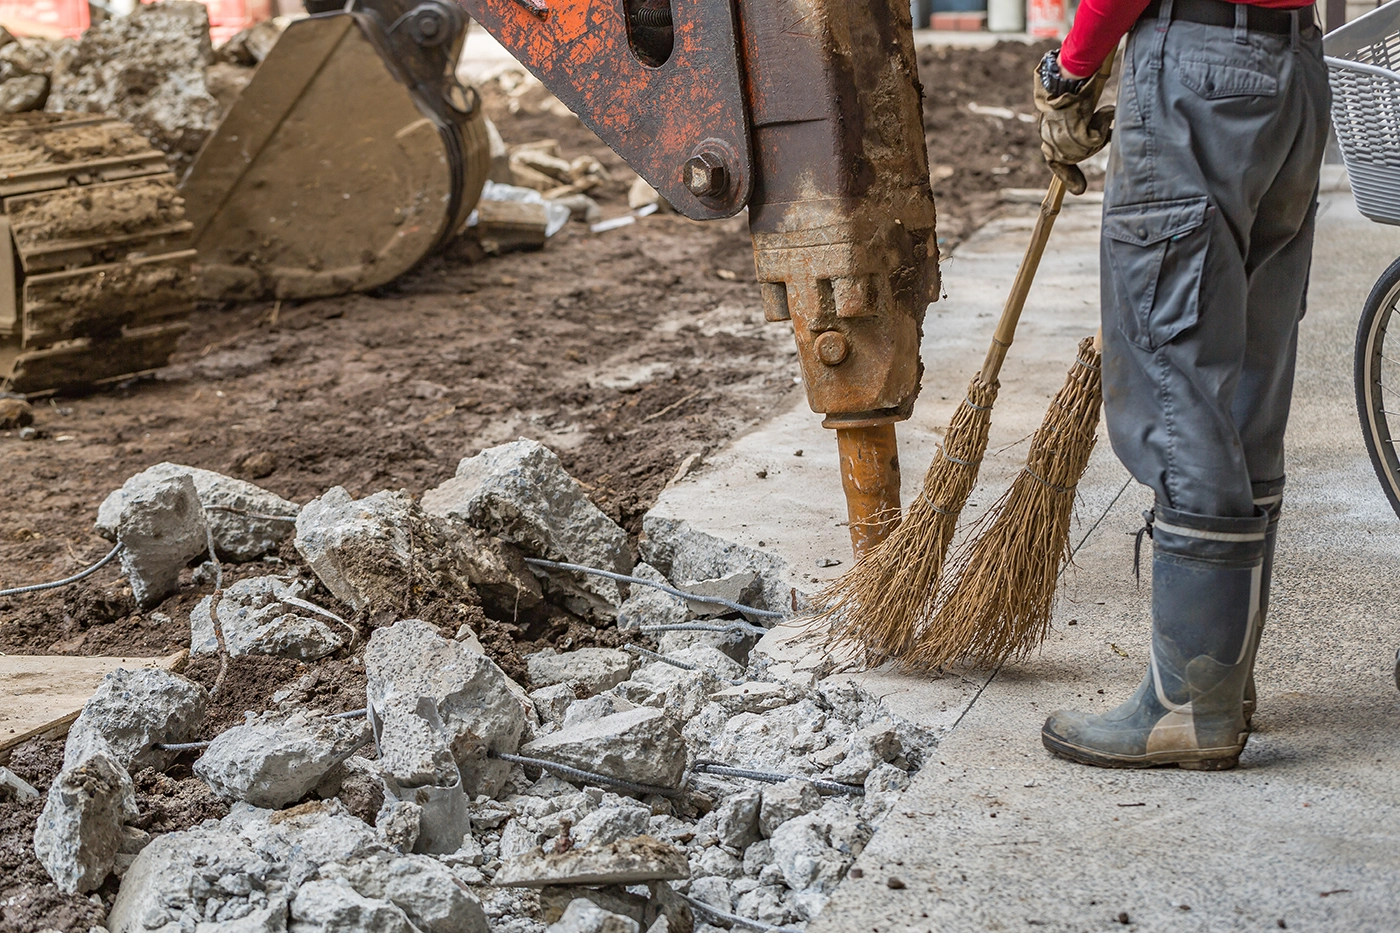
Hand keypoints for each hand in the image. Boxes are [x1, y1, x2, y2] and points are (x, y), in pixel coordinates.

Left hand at [1032, 55, 1113, 195]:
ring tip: (1103, 117)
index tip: (1079, 190)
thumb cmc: (1073, 90)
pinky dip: (1103, 129)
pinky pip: (1093, 139)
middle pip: (1074, 157)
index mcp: (1047, 135)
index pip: (1055, 162)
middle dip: (1090, 147)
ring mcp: (1058, 131)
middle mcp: (1048, 136)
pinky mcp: (1071, 124)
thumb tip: (1089, 154)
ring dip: (1098, 136)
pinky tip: (1107, 114)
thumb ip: (1078, 136)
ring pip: (1085, 149)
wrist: (1068, 71)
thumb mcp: (1072, 115)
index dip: (1069, 176)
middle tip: (1101, 132)